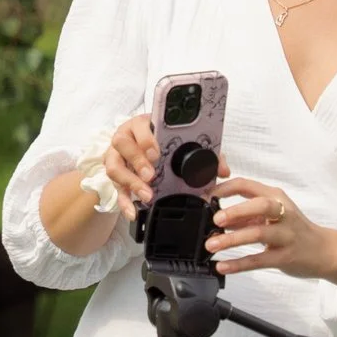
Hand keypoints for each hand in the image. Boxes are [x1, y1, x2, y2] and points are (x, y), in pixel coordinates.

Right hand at [102, 117, 235, 222]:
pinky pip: (115, 189)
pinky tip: (134, 212)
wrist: (143, 146)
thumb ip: (205, 152)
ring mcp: (116, 156)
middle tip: (152, 176)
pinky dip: (125, 202)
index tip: (156, 153)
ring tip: (147, 195)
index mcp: (142, 124)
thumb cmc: (162, 141)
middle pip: (122, 144)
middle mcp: (125, 137)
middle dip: (137, 161)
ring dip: (131, 182)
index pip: (139, 126)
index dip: (146, 139)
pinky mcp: (116, 176)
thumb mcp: (183, 142)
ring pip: (114, 167)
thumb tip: (222, 170)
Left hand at [205, 176, 336, 280]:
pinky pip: (259, 260)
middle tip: (215, 219)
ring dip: (232, 239)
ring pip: (258, 233)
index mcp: (276, 197)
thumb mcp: (273, 216)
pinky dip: (239, 264)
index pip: (247, 185)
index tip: (207, 196)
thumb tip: (217, 218)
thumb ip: (247, 216)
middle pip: (260, 205)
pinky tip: (223, 265)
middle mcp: (283, 213)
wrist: (325, 251)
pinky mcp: (286, 256)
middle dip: (235, 211)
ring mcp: (287, 235)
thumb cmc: (295, 230)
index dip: (225, 189)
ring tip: (211, 245)